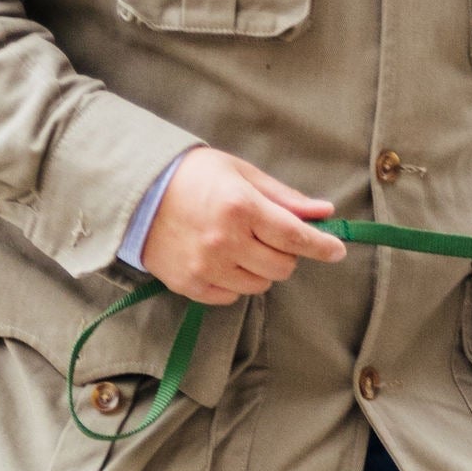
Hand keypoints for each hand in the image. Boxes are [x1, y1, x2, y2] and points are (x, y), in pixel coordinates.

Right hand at [140, 149, 346, 304]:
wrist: (134, 192)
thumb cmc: (191, 175)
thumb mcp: (240, 173)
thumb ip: (283, 197)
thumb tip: (323, 212)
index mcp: (241, 208)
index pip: (295, 236)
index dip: (322, 246)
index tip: (337, 250)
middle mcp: (225, 241)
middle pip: (282, 267)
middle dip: (286, 253)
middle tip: (270, 236)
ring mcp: (206, 267)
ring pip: (259, 285)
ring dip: (260, 269)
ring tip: (241, 246)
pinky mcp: (189, 285)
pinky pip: (230, 297)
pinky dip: (235, 282)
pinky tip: (222, 260)